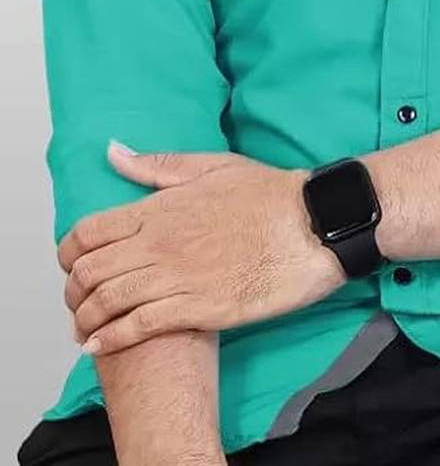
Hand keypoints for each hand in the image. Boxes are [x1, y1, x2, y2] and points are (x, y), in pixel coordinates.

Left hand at [58, 145, 346, 355]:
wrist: (314, 225)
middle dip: (73, 290)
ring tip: (84, 328)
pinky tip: (100, 344)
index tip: (72, 263)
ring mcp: (178, 278)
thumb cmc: (270, 194)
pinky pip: (139, 327)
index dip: (68, 252)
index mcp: (161, 208)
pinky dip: (111, 338)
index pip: (88, 232)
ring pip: (108, 302)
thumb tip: (114, 152)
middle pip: (89, 272)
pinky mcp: (200, 308)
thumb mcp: (213, 166)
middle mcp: (161, 243)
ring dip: (86, 318)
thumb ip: (159, 165)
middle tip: (78, 300)